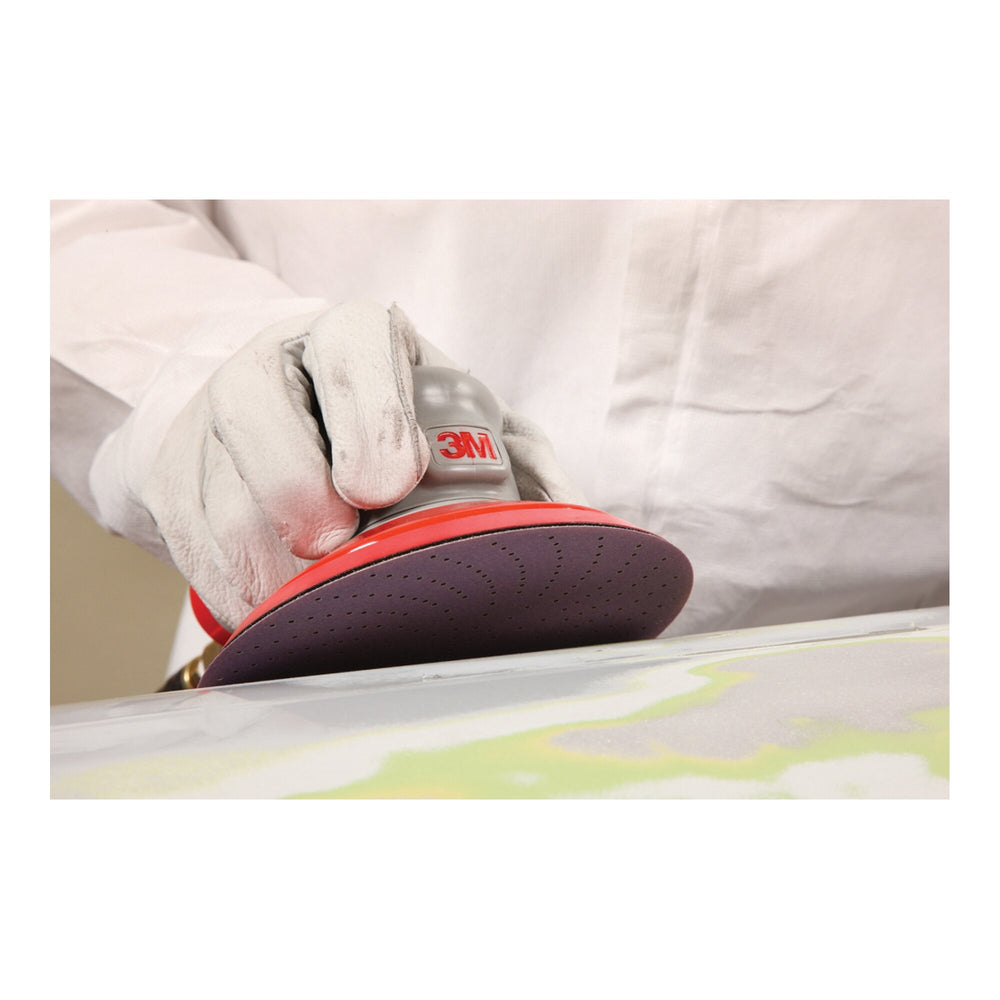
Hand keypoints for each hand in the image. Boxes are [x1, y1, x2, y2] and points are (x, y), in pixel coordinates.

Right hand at [139, 301, 582, 629]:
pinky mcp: (173, 477)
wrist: (297, 422)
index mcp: (356, 339)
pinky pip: (187, 542)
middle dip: (293, 489)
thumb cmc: (401, 429)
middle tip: (334, 545)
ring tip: (309, 599)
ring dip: (261, 558)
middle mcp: (272, 366)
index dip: (368, 415)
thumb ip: (526, 463)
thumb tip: (582, 526)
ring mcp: (211, 421)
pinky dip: (229, 587)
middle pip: (256, 413)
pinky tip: (271, 611)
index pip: (353, 348)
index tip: (386, 486)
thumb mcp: (470, 424)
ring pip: (213, 490)